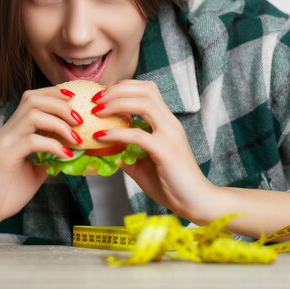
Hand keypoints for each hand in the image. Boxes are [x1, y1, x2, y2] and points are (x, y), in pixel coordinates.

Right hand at [0, 86, 81, 228]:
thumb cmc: (5, 192)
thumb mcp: (36, 170)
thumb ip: (50, 157)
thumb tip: (72, 150)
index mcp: (14, 130)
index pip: (32, 97)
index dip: (55, 94)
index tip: (75, 102)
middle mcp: (8, 130)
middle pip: (33, 99)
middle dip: (61, 104)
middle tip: (79, 120)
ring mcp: (4, 141)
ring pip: (33, 114)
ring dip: (59, 123)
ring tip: (76, 138)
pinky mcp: (4, 155)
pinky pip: (32, 141)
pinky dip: (53, 145)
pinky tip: (65, 155)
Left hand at [91, 80, 214, 220]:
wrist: (194, 202)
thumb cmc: (170, 184)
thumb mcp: (142, 164)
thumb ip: (125, 152)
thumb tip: (101, 147)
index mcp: (166, 122)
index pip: (147, 90)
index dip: (123, 87)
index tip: (102, 96)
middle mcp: (170, 123)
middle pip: (145, 89)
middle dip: (117, 89)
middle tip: (95, 100)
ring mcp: (170, 135)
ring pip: (144, 103)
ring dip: (116, 103)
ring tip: (97, 111)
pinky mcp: (165, 150)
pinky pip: (138, 135)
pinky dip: (117, 133)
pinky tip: (101, 137)